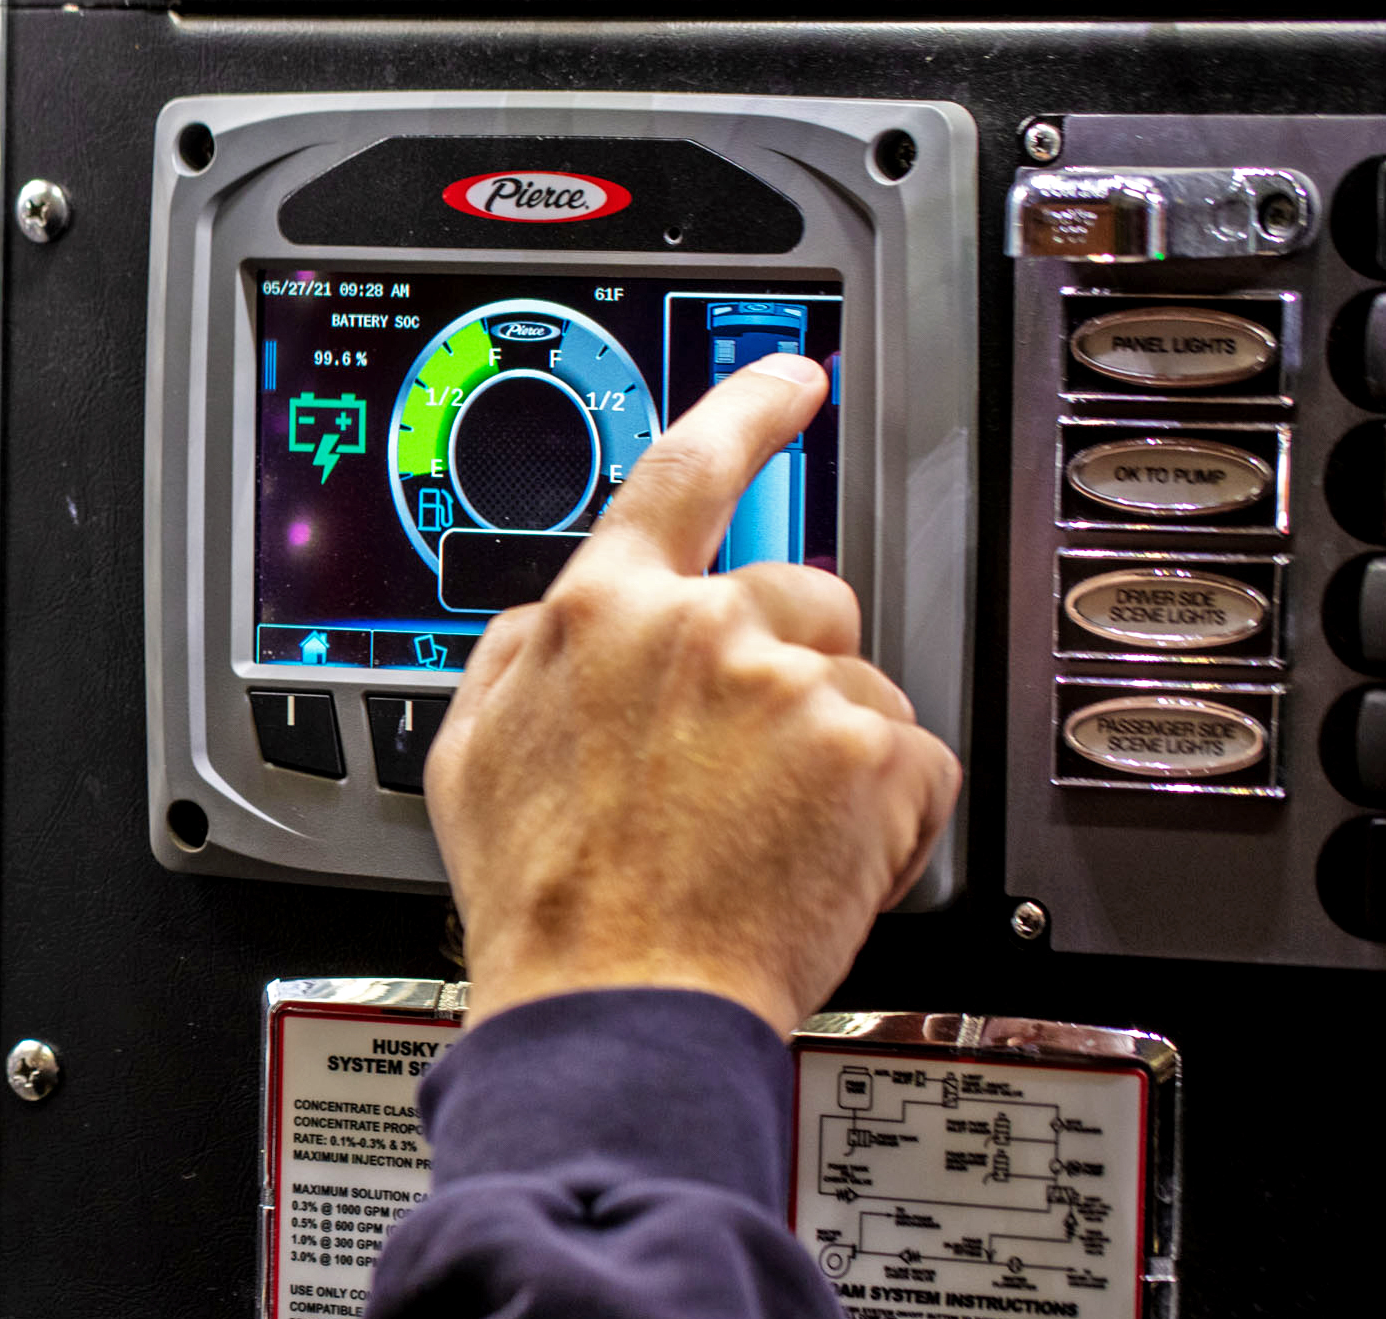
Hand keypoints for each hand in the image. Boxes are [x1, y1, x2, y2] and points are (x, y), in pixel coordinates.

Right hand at [425, 354, 958, 1032]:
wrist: (615, 1004)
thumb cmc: (544, 900)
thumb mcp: (468, 756)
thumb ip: (516, 657)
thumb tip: (551, 620)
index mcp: (604, 612)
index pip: (683, 472)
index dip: (746, 412)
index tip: (791, 380)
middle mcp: (704, 629)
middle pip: (801, 594)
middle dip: (792, 662)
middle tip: (749, 762)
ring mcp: (796, 688)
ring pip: (859, 688)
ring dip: (835, 752)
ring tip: (770, 836)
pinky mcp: (873, 756)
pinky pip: (916, 764)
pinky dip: (888, 817)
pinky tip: (820, 862)